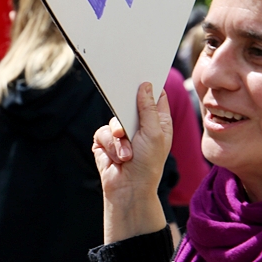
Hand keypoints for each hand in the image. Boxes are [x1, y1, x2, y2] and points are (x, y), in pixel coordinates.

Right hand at [92, 82, 172, 242]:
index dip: (149, 85)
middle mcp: (139, 124)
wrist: (128, 190)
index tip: (144, 70)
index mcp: (158, 121)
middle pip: (129, 102)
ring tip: (127, 154)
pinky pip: (103, 133)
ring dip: (119, 139)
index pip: (154, 96)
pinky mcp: (105, 141)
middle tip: (128, 107)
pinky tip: (119, 158)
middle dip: (126, 111)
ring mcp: (121, 132)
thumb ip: (148, 108)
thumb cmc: (148, 164)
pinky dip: (110, 146)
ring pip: (113, 119)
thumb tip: (145, 85)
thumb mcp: (154, 133)